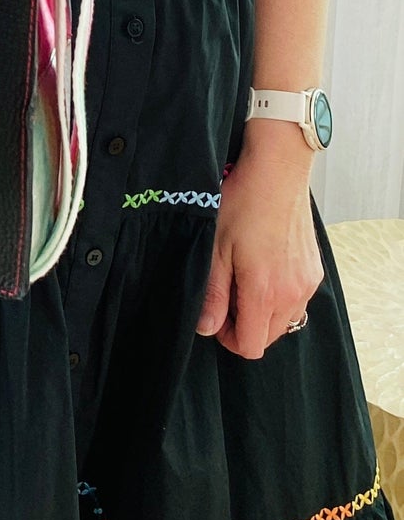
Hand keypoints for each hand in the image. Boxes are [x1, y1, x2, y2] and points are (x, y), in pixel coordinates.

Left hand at [194, 130, 323, 356]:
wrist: (277, 173)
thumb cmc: (242, 204)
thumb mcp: (216, 247)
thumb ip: (213, 292)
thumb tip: (206, 328)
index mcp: (265, 293)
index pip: (251, 346)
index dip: (228, 338)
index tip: (216, 317)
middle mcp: (292, 295)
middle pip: (268, 337)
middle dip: (245, 325)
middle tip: (227, 292)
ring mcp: (307, 284)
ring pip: (285, 321)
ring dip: (264, 312)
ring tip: (245, 278)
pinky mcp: (314, 271)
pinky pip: (298, 301)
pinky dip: (281, 297)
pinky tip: (265, 268)